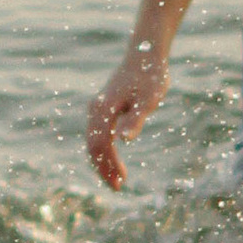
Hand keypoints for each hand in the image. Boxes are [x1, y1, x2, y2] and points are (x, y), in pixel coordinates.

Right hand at [85, 42, 166, 189]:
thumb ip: (135, 119)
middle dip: (103, 168)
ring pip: (94, 141)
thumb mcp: (147, 100)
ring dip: (103, 162)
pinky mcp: (104, 108)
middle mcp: (96, 109)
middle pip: (92, 145)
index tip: (120, 182)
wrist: (145, 54)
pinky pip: (98, 134)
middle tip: (118, 188)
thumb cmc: (149, 77)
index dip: (108, 165)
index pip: (99, 143)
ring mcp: (98, 108)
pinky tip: (115, 160)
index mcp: (103, 108)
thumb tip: (124, 140)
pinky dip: (104, 151)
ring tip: (118, 179)